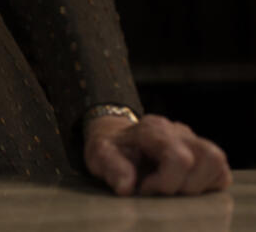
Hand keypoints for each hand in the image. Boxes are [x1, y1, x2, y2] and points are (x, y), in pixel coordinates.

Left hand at [84, 113, 231, 195]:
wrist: (115, 137)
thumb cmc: (111, 148)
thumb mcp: (100, 155)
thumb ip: (112, 168)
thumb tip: (126, 188)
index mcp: (152, 129)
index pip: (179, 157)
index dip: (167, 183)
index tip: (145, 189)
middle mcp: (177, 131)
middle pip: (208, 157)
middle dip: (188, 185)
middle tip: (163, 191)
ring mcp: (192, 140)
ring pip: (217, 160)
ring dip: (201, 184)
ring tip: (175, 189)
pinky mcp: (202, 153)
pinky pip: (220, 170)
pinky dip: (207, 184)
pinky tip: (183, 186)